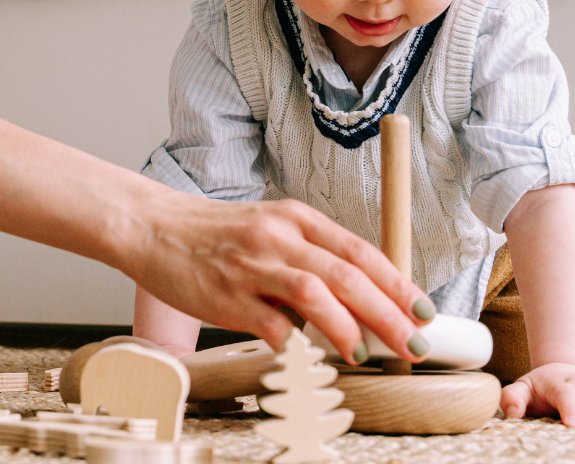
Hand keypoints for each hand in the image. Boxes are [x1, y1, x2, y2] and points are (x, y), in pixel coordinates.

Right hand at [0, 85, 431, 371]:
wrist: (150, 226)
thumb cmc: (212, 234)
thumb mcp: (268, 229)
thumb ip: (309, 256)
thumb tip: (356, 300)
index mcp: (294, 217)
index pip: (360, 249)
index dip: (398, 282)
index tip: (424, 310)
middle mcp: (278, 236)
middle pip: (348, 273)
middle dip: (390, 312)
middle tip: (415, 342)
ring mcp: (252, 265)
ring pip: (318, 293)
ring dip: (352, 327)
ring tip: (371, 353)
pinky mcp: (227, 295)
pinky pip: (274, 324)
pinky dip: (299, 343)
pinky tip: (313, 356)